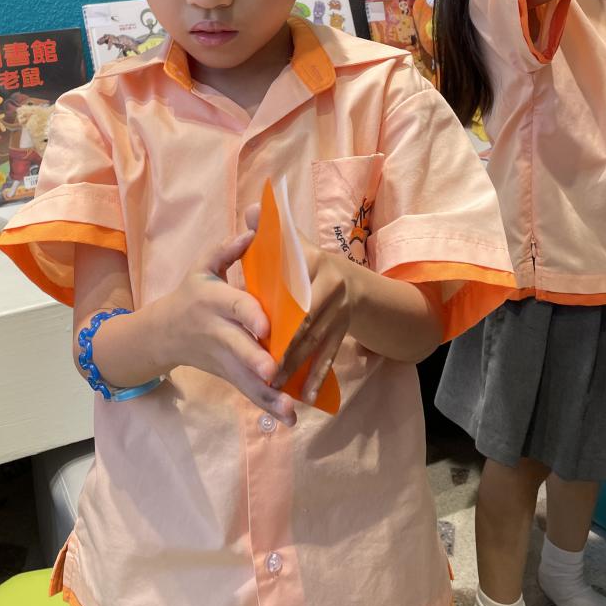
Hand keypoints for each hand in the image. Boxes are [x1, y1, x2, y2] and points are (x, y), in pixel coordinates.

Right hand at [158, 229, 296, 425]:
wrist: (162, 334)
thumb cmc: (190, 294)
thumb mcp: (201, 268)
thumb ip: (226, 251)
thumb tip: (251, 233)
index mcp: (213, 300)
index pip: (234, 306)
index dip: (250, 315)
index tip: (266, 325)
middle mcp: (217, 331)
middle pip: (238, 347)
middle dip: (255, 360)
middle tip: (274, 372)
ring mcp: (222, 357)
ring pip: (244, 377)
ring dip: (267, 394)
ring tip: (289, 407)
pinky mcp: (228, 374)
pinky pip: (248, 392)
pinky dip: (267, 406)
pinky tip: (289, 417)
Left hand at [278, 235, 350, 404]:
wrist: (352, 281)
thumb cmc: (310, 263)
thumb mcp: (296, 244)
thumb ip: (272, 230)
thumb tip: (252, 208)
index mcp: (317, 264)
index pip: (297, 287)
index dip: (282, 309)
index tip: (262, 327)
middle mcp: (333, 288)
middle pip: (306, 321)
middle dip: (286, 346)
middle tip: (264, 367)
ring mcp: (340, 313)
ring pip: (316, 342)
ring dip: (298, 366)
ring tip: (277, 385)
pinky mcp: (342, 333)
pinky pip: (330, 356)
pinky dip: (319, 376)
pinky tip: (309, 396)